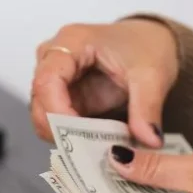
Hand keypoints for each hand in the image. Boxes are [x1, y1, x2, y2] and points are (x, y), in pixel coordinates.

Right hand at [29, 19, 178, 147]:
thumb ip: (147, 108)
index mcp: (72, 42)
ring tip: (95, 149)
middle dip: (59, 130)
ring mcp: (57, 78)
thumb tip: (149, 141)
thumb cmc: (147, 46)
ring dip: (65, 136)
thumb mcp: (152, 75)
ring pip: (44, 115)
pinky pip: (58, 122)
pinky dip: (73, 137)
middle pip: (39, 100)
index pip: (47, 80)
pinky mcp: (64, 97)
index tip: (78, 137)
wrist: (153, 40)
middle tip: (88, 151)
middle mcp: (54, 58)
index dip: (56, 111)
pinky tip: (94, 145)